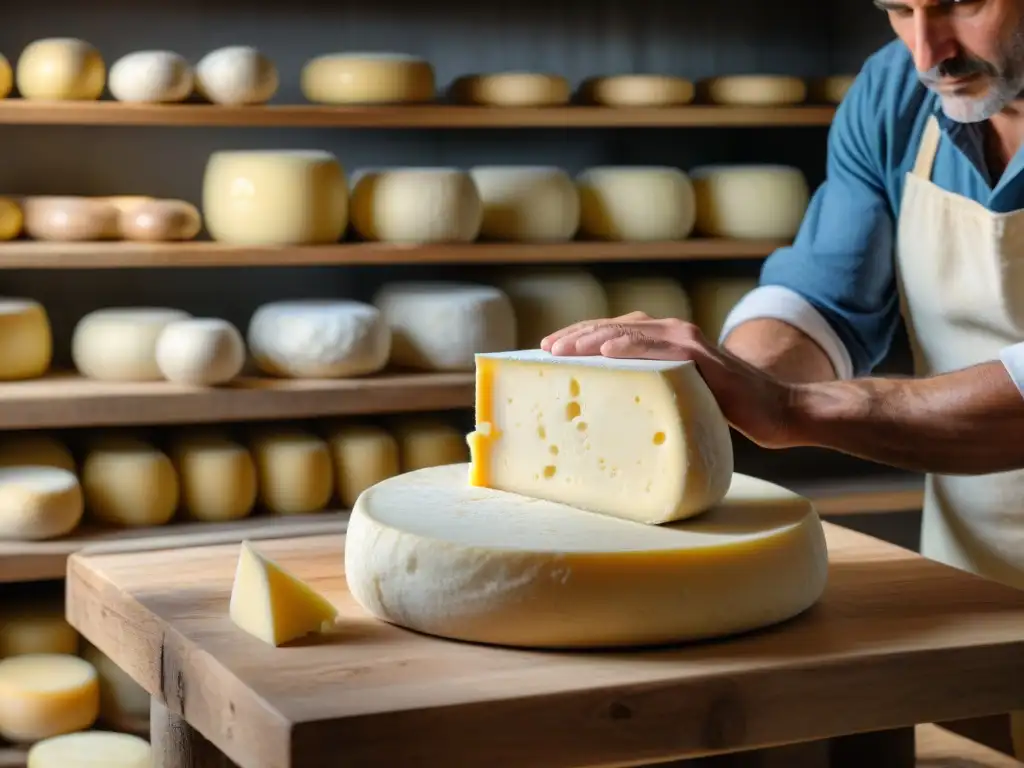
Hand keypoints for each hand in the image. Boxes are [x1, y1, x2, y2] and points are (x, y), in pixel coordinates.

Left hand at [541, 312, 800, 448]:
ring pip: (629, 333)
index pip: (611, 332)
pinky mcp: (703, 358)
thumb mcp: (677, 397)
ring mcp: (688, 342)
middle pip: (613, 328)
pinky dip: (631, 346)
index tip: (546, 349)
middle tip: (544, 349)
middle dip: (576, 336)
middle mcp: (674, 332)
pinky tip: (607, 350)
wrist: (778, 413)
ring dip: (592, 339)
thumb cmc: (727, 410)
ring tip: (562, 349)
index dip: (578, 337)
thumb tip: (609, 410)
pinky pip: (659, 348)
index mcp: (665, 340)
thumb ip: (650, 390)